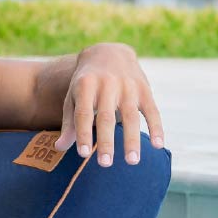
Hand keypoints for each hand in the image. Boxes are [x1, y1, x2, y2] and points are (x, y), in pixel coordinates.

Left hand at [57, 44, 164, 167]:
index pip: (83, 114)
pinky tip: (158, 145)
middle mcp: (107, 85)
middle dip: (106, 142)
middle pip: (106, 117)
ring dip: (132, 140)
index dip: (83, 134)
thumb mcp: (73, 97)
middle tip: (105, 164)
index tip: (83, 154)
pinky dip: (156, 128)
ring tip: (132, 162)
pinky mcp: (145, 89)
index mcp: (84, 86)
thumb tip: (60, 149)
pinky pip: (152, 111)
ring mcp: (128, 87)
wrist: (109, 53)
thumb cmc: (85, 83)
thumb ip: (69, 123)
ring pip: (131, 116)